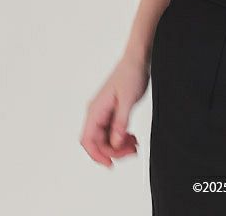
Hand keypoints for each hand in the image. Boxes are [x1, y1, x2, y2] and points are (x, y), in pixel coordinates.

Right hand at [79, 50, 149, 166]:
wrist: (137, 60)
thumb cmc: (130, 74)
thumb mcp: (128, 100)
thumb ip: (121, 123)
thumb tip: (115, 143)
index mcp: (95, 110)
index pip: (88, 140)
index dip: (97, 155)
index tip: (110, 164)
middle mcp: (96, 113)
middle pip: (99, 142)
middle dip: (114, 151)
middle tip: (132, 152)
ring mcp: (104, 113)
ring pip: (107, 138)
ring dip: (119, 146)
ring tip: (135, 145)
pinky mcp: (113, 112)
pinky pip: (113, 131)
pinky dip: (122, 138)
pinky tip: (132, 138)